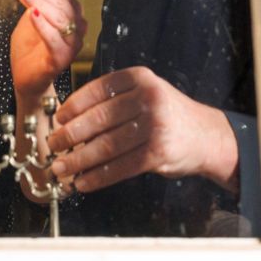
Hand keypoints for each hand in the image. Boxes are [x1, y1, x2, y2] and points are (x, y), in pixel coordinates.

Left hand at [10, 0, 86, 98]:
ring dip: (40, 2)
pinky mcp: (62, 58)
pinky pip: (55, 39)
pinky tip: (32, 14)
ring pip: (61, 18)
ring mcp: (71, 43)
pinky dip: (43, 25)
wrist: (24, 76)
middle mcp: (76, 27)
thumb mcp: (32, 15)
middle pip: (63, 2)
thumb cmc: (30, 47)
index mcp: (71, 13)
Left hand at [47, 66, 239, 192]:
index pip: (99, 89)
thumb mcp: (147, 92)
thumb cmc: (168, 114)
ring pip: (106, 145)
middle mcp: (148, 98)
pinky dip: (98, 177)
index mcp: (140, 78)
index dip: (74, 105)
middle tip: (53, 144)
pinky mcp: (158, 153)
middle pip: (99, 118)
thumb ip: (116, 99)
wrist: (206, 136)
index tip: (59, 118)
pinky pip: (120, 167)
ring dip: (79, 160)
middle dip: (71, 134)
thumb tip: (71, 119)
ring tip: (61, 167)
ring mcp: (154, 126)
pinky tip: (83, 182)